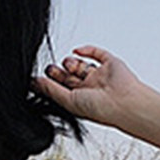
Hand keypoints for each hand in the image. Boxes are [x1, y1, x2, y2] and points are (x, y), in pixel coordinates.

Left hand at [32, 46, 148, 126]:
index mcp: (81, 100)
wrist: (124, 102)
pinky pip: (97, 54)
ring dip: (71, 62)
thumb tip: (35, 83)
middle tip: (50, 69)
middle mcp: (91, 88)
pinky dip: (86, 50)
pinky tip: (77, 50)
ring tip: (69, 64)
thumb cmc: (101, 109)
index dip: (51, 83)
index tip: (39, 78)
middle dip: (59, 72)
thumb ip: (51, 90)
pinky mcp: (111, 64)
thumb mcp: (68, 101)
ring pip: (82, 64)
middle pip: (70, 76)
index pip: (62, 89)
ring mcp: (101, 75)